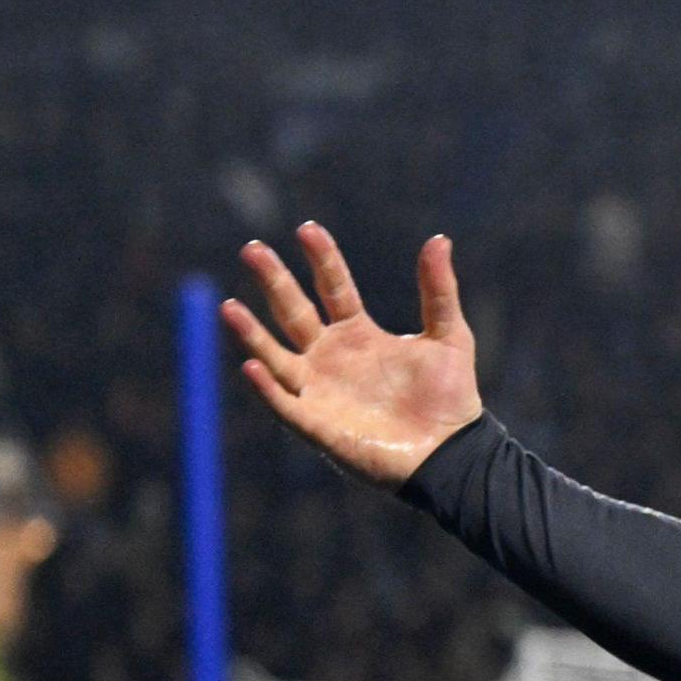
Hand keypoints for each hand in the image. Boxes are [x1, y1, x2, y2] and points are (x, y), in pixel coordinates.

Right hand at [223, 226, 485, 487]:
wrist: (451, 452)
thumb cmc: (450, 396)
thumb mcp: (449, 335)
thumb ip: (439, 290)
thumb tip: (439, 239)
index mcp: (359, 334)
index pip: (332, 287)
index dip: (321, 259)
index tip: (307, 228)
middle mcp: (331, 357)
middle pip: (294, 312)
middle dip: (274, 282)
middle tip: (252, 249)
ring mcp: (320, 390)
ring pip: (275, 355)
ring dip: (252, 333)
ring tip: (229, 307)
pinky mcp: (317, 424)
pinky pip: (284, 403)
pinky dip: (268, 387)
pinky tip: (254, 365)